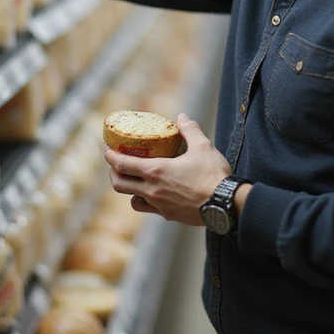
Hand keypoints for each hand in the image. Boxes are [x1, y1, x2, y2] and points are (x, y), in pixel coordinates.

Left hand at [104, 114, 231, 225]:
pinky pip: (149, 209)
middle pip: (119, 184)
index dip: (111, 157)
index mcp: (156, 171)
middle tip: (116, 165)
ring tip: (134, 181)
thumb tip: (182, 118)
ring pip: (132, 200)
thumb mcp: (203, 146)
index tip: (107, 151)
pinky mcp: (169, 215)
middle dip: (113, 173)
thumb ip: (190, 130)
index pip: (123, 165)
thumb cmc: (213, 175)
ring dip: (129, 190)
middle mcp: (152, 190)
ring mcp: (159, 206)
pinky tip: (154, 194)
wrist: (225, 204)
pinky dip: (146, 201)